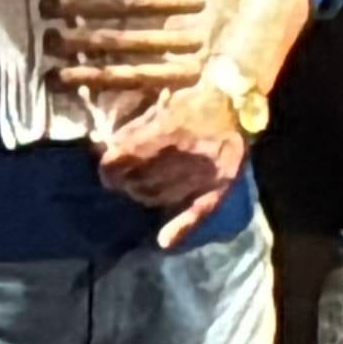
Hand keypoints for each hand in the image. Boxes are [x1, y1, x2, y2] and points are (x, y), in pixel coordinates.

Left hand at [96, 85, 247, 247]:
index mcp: (168, 132)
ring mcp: (204, 176)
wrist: (237, 103)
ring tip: (139, 189)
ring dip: (144, 196)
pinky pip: (198, 212)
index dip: (109, 168)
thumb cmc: (194, 101)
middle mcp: (185, 157)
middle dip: (126, 182)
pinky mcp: (219, 187)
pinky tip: (165, 241)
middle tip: (122, 180)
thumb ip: (135, 131)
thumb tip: (108, 150)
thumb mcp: (162, 108)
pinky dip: (181, 229)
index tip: (105, 171)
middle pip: (140, 181)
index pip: (125, 159)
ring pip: (161, 198)